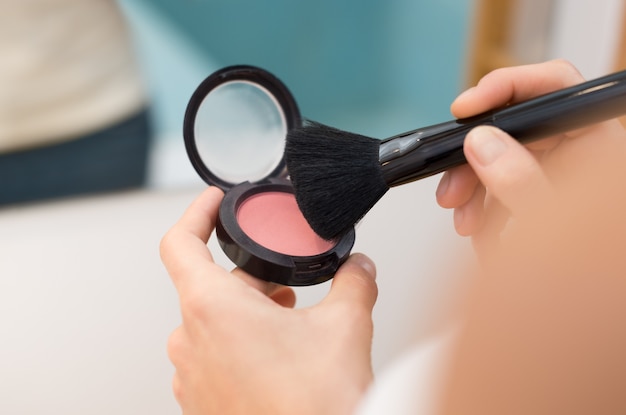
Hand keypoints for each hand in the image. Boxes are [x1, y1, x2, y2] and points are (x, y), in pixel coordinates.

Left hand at [160, 187, 377, 414]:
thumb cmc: (314, 404)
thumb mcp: (345, 326)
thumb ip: (354, 283)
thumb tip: (360, 267)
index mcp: (211, 308)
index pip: (179, 242)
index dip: (196, 213)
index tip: (214, 202)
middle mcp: (190, 340)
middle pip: (210, 287)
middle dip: (252, 280)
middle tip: (289, 288)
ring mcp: (191, 376)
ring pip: (213, 324)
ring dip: (248, 316)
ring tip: (289, 326)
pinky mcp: (200, 404)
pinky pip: (212, 358)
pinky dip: (240, 347)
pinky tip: (277, 360)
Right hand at [436, 59, 625, 260]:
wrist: (611, 316)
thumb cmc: (605, 271)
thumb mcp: (555, 221)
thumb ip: (520, 179)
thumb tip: (481, 142)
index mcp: (596, 142)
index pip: (552, 86)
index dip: (504, 87)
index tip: (465, 109)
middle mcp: (578, 151)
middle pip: (515, 129)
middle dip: (473, 158)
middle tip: (452, 188)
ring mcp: (559, 175)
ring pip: (502, 161)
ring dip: (474, 191)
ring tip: (464, 224)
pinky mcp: (541, 199)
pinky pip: (505, 191)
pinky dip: (486, 212)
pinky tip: (481, 237)